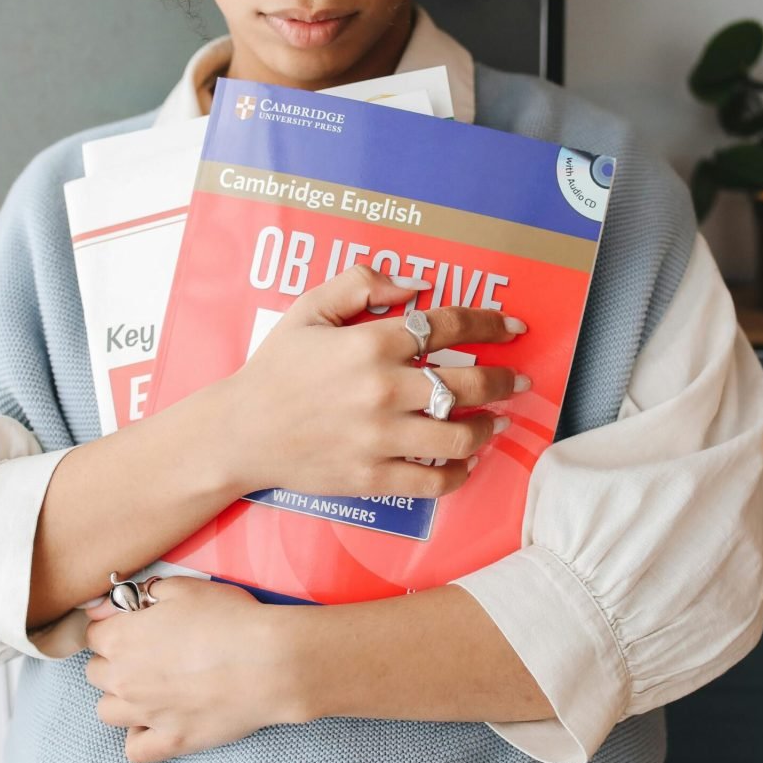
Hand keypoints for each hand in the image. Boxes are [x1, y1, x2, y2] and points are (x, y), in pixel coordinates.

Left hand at [83, 576, 305, 762]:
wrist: (268, 661)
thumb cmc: (229, 618)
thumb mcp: (185, 588)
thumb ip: (142, 593)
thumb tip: (114, 604)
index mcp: (121, 638)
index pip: (93, 633)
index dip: (114, 626)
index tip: (133, 625)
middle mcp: (124, 679)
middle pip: (95, 672)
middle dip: (114, 661)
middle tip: (146, 653)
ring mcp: (145, 714)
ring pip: (107, 711)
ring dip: (122, 698)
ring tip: (150, 688)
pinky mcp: (170, 740)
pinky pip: (134, 749)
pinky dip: (140, 736)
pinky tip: (158, 720)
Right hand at [219, 264, 529, 498]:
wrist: (241, 432)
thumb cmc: (277, 368)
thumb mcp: (309, 309)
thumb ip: (361, 283)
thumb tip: (415, 286)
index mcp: (371, 343)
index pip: (450, 326)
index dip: (490, 323)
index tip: (513, 327)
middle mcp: (383, 389)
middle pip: (470, 382)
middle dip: (506, 379)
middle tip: (521, 379)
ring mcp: (380, 437)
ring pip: (461, 435)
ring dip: (490, 426)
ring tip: (498, 420)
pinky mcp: (373, 476)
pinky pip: (434, 479)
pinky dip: (459, 471)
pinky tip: (466, 461)